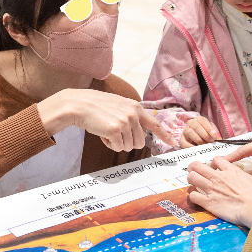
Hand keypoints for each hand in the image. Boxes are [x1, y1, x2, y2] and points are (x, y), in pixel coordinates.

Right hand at [38, 89, 174, 150]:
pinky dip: (110, 145)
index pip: (154, 123)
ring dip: (118, 144)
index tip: (172, 142)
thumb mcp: (119, 106)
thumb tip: (140, 134)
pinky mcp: (115, 130)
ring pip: (129, 146)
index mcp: (136, 107)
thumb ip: (132, 116)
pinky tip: (102, 134)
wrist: (79, 104)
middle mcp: (133, 114)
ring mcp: (125, 122)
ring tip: (107, 132)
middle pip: (140, 142)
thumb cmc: (97, 107)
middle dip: (129, 143)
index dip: (164, 135)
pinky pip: (118, 147)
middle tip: (116, 136)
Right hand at [179, 116, 218, 147]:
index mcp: (198, 120)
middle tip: (210, 142)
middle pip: (196, 126)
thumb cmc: (205, 136)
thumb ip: (212, 134)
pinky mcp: (182, 139)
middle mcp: (191, 123)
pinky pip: (183, 142)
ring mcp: (185, 131)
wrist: (196, 141)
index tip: (214, 136)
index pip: (203, 121)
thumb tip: (215, 139)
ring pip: (189, 132)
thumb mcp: (210, 133)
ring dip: (198, 140)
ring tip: (204, 145)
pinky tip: (196, 148)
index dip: (209, 128)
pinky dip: (190, 146)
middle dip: (204, 135)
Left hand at [186, 157, 251, 226]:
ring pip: (192, 177)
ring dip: (191, 180)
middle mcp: (219, 177)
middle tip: (195, 172)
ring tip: (193, 184)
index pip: (216, 159)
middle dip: (194, 168)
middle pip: (197, 165)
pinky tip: (197, 199)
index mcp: (232, 170)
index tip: (214, 169)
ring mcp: (212, 189)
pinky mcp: (209, 202)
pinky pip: (193, 196)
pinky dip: (193, 197)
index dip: (213, 163)